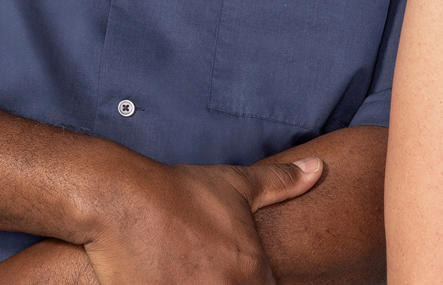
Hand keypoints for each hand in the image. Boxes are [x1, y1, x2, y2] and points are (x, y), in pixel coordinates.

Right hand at [83, 157, 322, 284]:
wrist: (123, 202)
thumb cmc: (181, 192)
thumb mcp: (237, 184)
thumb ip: (282, 183)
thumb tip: (319, 168)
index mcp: (249, 271)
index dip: (254, 281)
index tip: (231, 267)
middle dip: (226, 282)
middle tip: (206, 265)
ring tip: (186, 269)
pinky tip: (168, 277)